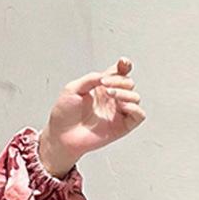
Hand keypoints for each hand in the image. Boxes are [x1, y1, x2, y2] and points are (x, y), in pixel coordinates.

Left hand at [38, 56, 145, 176]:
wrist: (60, 136)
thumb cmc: (63, 116)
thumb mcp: (73, 89)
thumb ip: (91, 78)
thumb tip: (106, 75)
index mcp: (101, 89)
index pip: (120, 73)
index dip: (125, 66)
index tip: (122, 63)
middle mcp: (111, 100)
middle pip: (129, 83)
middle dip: (120, 80)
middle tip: (104, 84)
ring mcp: (116, 113)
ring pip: (135, 97)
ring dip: (125, 92)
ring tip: (110, 94)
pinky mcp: (120, 127)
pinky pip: (139, 116)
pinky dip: (134, 108)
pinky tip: (121, 106)